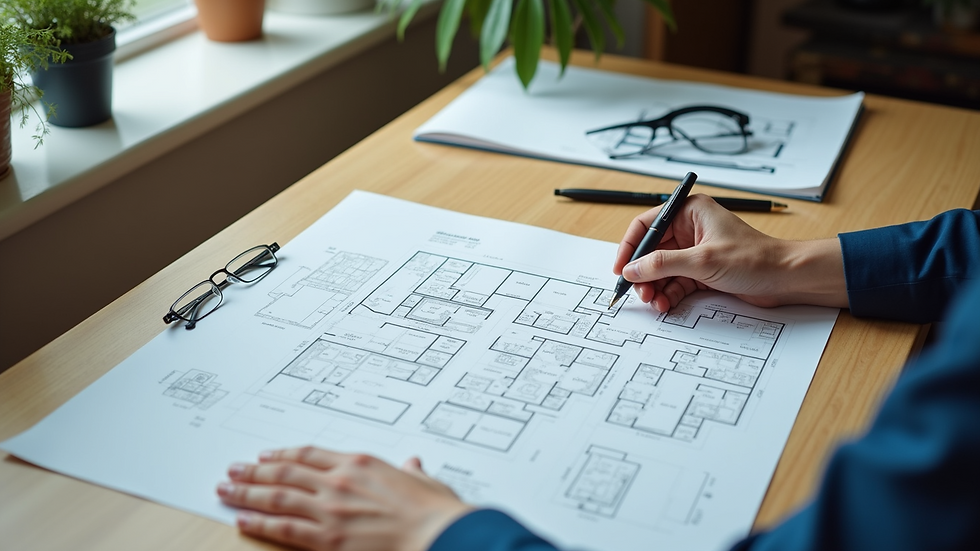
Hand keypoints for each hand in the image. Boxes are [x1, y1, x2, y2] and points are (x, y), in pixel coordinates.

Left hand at [216, 447, 472, 550]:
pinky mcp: (327, 539)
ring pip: (278, 496)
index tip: (266, 455)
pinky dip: (260, 523)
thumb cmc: (436, 513)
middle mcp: (340, 481)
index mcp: (362, 463)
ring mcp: (330, 510)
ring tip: (226, 490)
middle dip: (255, 471)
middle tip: (233, 471)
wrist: (440, 535)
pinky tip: (242, 519)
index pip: (310, 454)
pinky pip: (284, 528)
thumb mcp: (426, 482)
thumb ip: (412, 473)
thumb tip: (414, 464)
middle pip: (286, 471)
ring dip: (248, 493)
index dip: (283, 454)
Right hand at [613, 194, 847, 310]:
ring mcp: (695, 251)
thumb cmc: (754, 259)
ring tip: (654, 302)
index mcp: (689, 211)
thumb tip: (631, 269)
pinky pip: (675, 281)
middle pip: (652, 251)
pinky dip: (668, 293)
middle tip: (638, 293)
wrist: (786, 279)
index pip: (646, 225)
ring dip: (655, 287)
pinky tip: (665, 304)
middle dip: (643, 273)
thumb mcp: (702, 261)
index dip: (630, 247)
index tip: (620, 268)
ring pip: (662, 269)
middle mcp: (690, 228)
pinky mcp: (702, 271)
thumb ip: (662, 264)